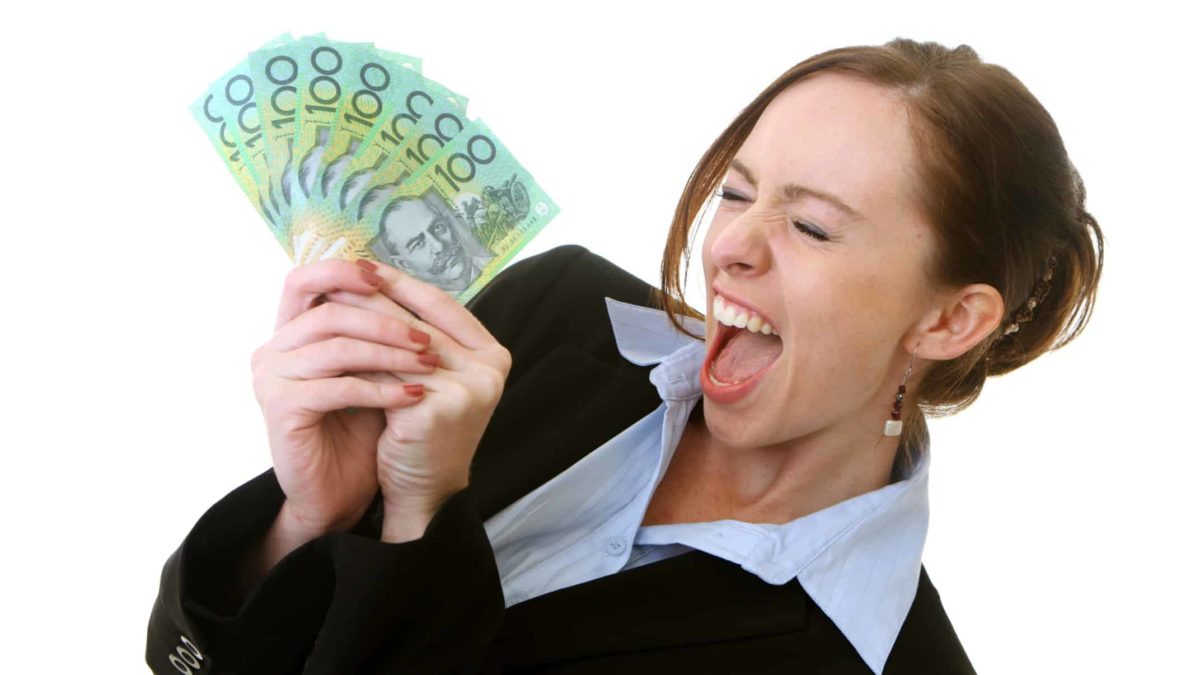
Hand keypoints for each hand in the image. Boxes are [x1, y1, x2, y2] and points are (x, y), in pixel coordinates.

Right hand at [250, 258, 436, 540]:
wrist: (337, 494)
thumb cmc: (358, 431)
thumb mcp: (372, 371)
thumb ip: (377, 334)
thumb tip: (417, 292)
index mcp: (290, 333)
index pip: (305, 281)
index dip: (344, 272)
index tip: (392, 281)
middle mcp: (273, 350)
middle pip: (328, 311)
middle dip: (385, 320)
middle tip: (427, 337)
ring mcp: (272, 378)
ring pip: (336, 346)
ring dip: (389, 353)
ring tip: (430, 364)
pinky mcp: (281, 408)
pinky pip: (337, 387)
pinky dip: (380, 389)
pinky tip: (413, 395)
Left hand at [321, 262, 511, 540]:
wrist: (423, 491)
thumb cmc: (423, 431)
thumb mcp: (433, 377)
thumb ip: (421, 336)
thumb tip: (378, 280)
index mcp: (494, 355)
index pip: (443, 305)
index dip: (403, 283)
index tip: (366, 266)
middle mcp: (489, 370)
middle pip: (420, 319)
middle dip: (376, 294)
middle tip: (338, 273)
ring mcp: (467, 388)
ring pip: (399, 342)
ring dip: (360, 319)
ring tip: (326, 301)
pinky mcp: (436, 407)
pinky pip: (385, 372)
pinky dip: (355, 354)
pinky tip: (328, 339)